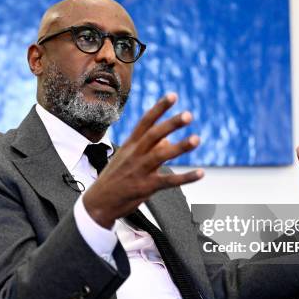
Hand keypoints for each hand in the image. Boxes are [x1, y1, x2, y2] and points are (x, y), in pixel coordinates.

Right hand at [83, 93, 202, 228]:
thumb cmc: (114, 178)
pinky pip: (169, 181)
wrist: (98, 202)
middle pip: (154, 135)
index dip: (159, 108)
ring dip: (180, 147)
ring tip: (196, 139)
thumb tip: (169, 141)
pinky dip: (186, 177)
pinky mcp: (146, 187)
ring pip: (161, 155)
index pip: (145, 122)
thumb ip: (147, 148)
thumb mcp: (125, 158)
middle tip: (188, 114)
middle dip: (171, 124)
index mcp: (130, 145)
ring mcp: (140, 170)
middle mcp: (135, 155)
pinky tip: (200, 173)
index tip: (173, 95)